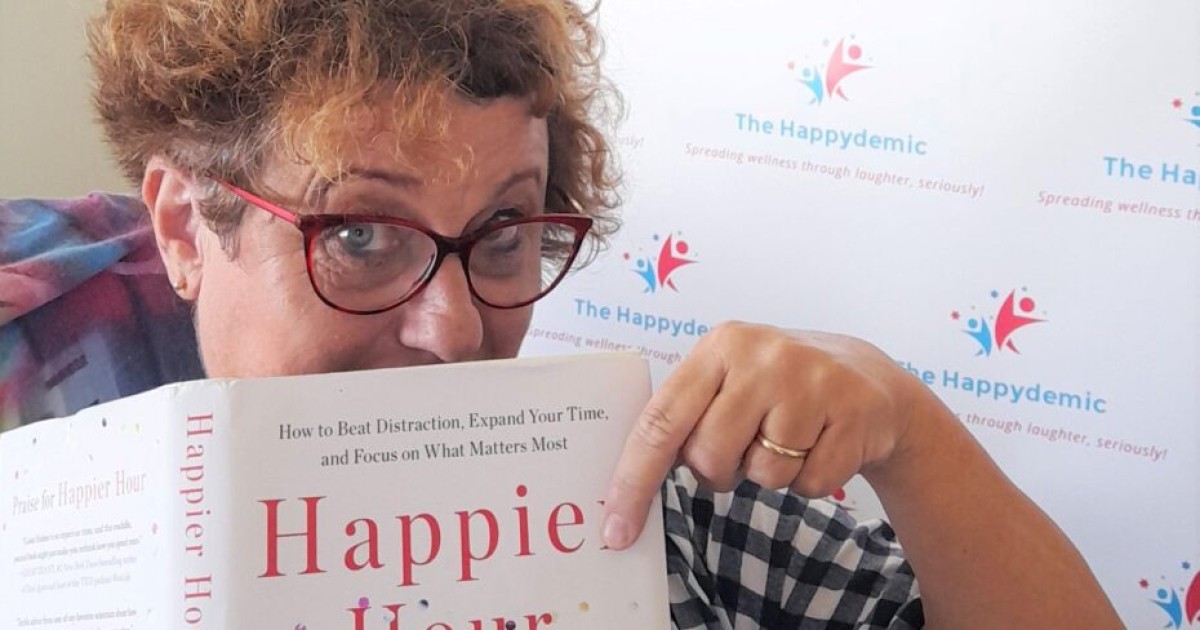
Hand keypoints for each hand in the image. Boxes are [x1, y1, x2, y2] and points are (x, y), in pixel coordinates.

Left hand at [600, 321, 930, 548]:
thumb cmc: (780, 389)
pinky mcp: (852, 414)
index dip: (634, 479)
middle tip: (745, 447)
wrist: (869, 381)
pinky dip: (810, 480)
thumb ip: (686, 415)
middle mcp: (762, 357)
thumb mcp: (730, 379)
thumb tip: (628, 488)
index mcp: (719, 346)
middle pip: (708, 456)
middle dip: (720, 470)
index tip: (616, 527)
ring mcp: (811, 383)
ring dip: (770, 474)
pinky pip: (808, 485)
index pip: (661, 421)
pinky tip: (821, 445)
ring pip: (761, 474)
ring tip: (790, 440)